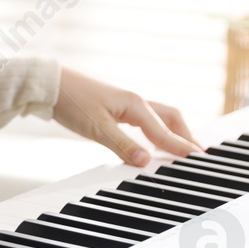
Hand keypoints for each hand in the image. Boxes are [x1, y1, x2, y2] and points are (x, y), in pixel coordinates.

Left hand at [52, 66, 202, 166]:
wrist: (48, 85)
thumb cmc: (71, 101)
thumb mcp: (96, 128)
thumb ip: (123, 145)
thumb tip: (146, 162)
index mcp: (136, 104)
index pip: (165, 131)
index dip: (182, 147)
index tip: (200, 160)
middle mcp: (136, 102)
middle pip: (172, 119)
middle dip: (186, 137)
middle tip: (199, 155)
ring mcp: (126, 103)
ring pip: (160, 118)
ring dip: (174, 133)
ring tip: (183, 149)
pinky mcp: (116, 107)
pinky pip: (146, 120)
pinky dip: (157, 131)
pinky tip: (154, 140)